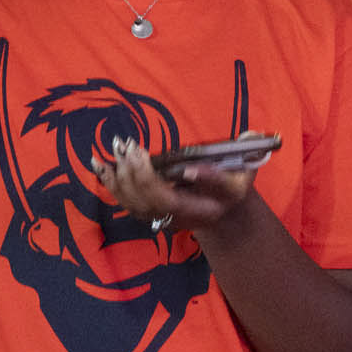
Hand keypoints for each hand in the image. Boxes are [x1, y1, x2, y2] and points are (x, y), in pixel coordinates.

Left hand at [91, 133, 256, 236]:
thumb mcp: (244, 173)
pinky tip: (100, 163)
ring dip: (124, 177)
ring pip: (138, 204)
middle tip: (135, 148)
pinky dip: (110, 182)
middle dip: (145, 176)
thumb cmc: (232, 188)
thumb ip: (246, 154)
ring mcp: (165, 218)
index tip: (189, 169)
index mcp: (213, 203)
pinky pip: (125, 201)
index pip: (212, 191)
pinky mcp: (149, 214)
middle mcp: (186, 215)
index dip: (202, 180)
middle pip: (162, 201)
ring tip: (119, 150)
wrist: (219, 215)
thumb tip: (251, 133)